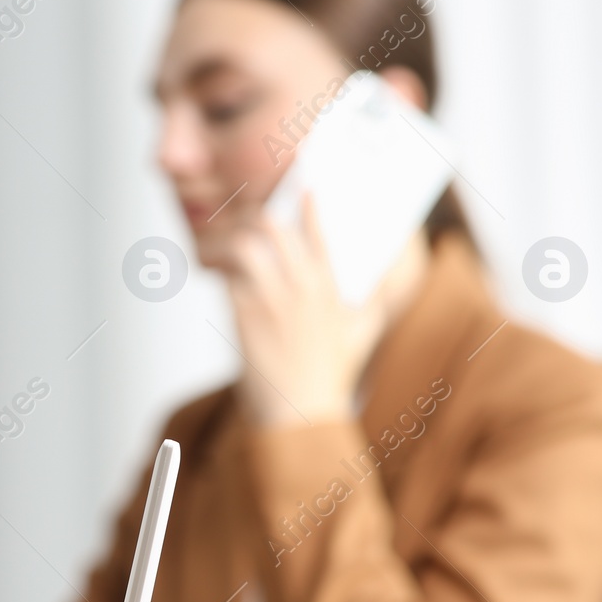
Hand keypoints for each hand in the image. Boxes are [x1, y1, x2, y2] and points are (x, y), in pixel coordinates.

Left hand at [215, 196, 412, 426]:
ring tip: (223, 245)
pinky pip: (226, 278)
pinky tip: (215, 273)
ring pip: (243, 246)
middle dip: (254, 216)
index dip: (308, 205)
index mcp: (329, 285)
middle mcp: (301, 286)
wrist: (302, 412)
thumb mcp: (364, 333)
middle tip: (246, 220)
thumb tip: (386, 274)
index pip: (317, 230)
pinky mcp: (245, 316)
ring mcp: (271, 300)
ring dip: (228, 240)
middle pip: (270, 227)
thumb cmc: (332, 376)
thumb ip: (377, 299)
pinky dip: (219, 271)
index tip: (302, 189)